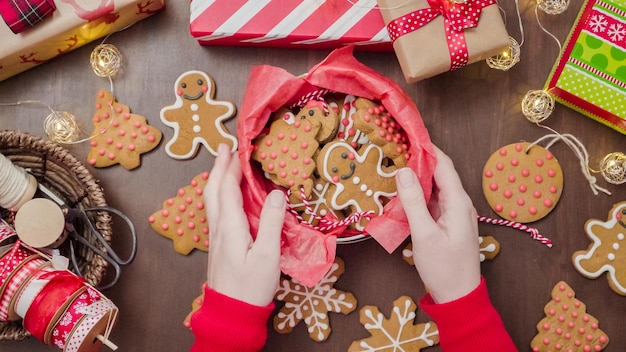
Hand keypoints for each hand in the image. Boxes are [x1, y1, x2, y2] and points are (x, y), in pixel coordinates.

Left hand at [204, 144, 285, 306]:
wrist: (232, 313)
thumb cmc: (251, 286)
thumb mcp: (268, 255)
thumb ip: (271, 222)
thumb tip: (275, 193)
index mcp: (230, 227)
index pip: (227, 189)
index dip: (231, 167)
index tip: (238, 148)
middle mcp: (219, 228)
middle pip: (213, 191)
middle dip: (219, 168)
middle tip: (226, 149)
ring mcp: (217, 237)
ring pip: (212, 202)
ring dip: (218, 180)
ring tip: (225, 166)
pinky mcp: (219, 245)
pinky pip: (217, 212)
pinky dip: (221, 196)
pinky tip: (229, 198)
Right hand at [395, 146, 480, 303]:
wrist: (458, 296)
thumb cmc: (443, 267)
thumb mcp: (424, 234)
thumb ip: (413, 201)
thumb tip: (403, 171)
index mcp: (458, 202)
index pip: (443, 165)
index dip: (427, 148)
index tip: (407, 135)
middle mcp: (459, 203)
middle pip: (439, 174)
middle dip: (418, 160)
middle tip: (395, 149)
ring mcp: (454, 213)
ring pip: (434, 188)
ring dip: (417, 178)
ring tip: (394, 166)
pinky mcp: (447, 223)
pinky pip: (432, 201)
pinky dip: (418, 195)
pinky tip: (402, 195)